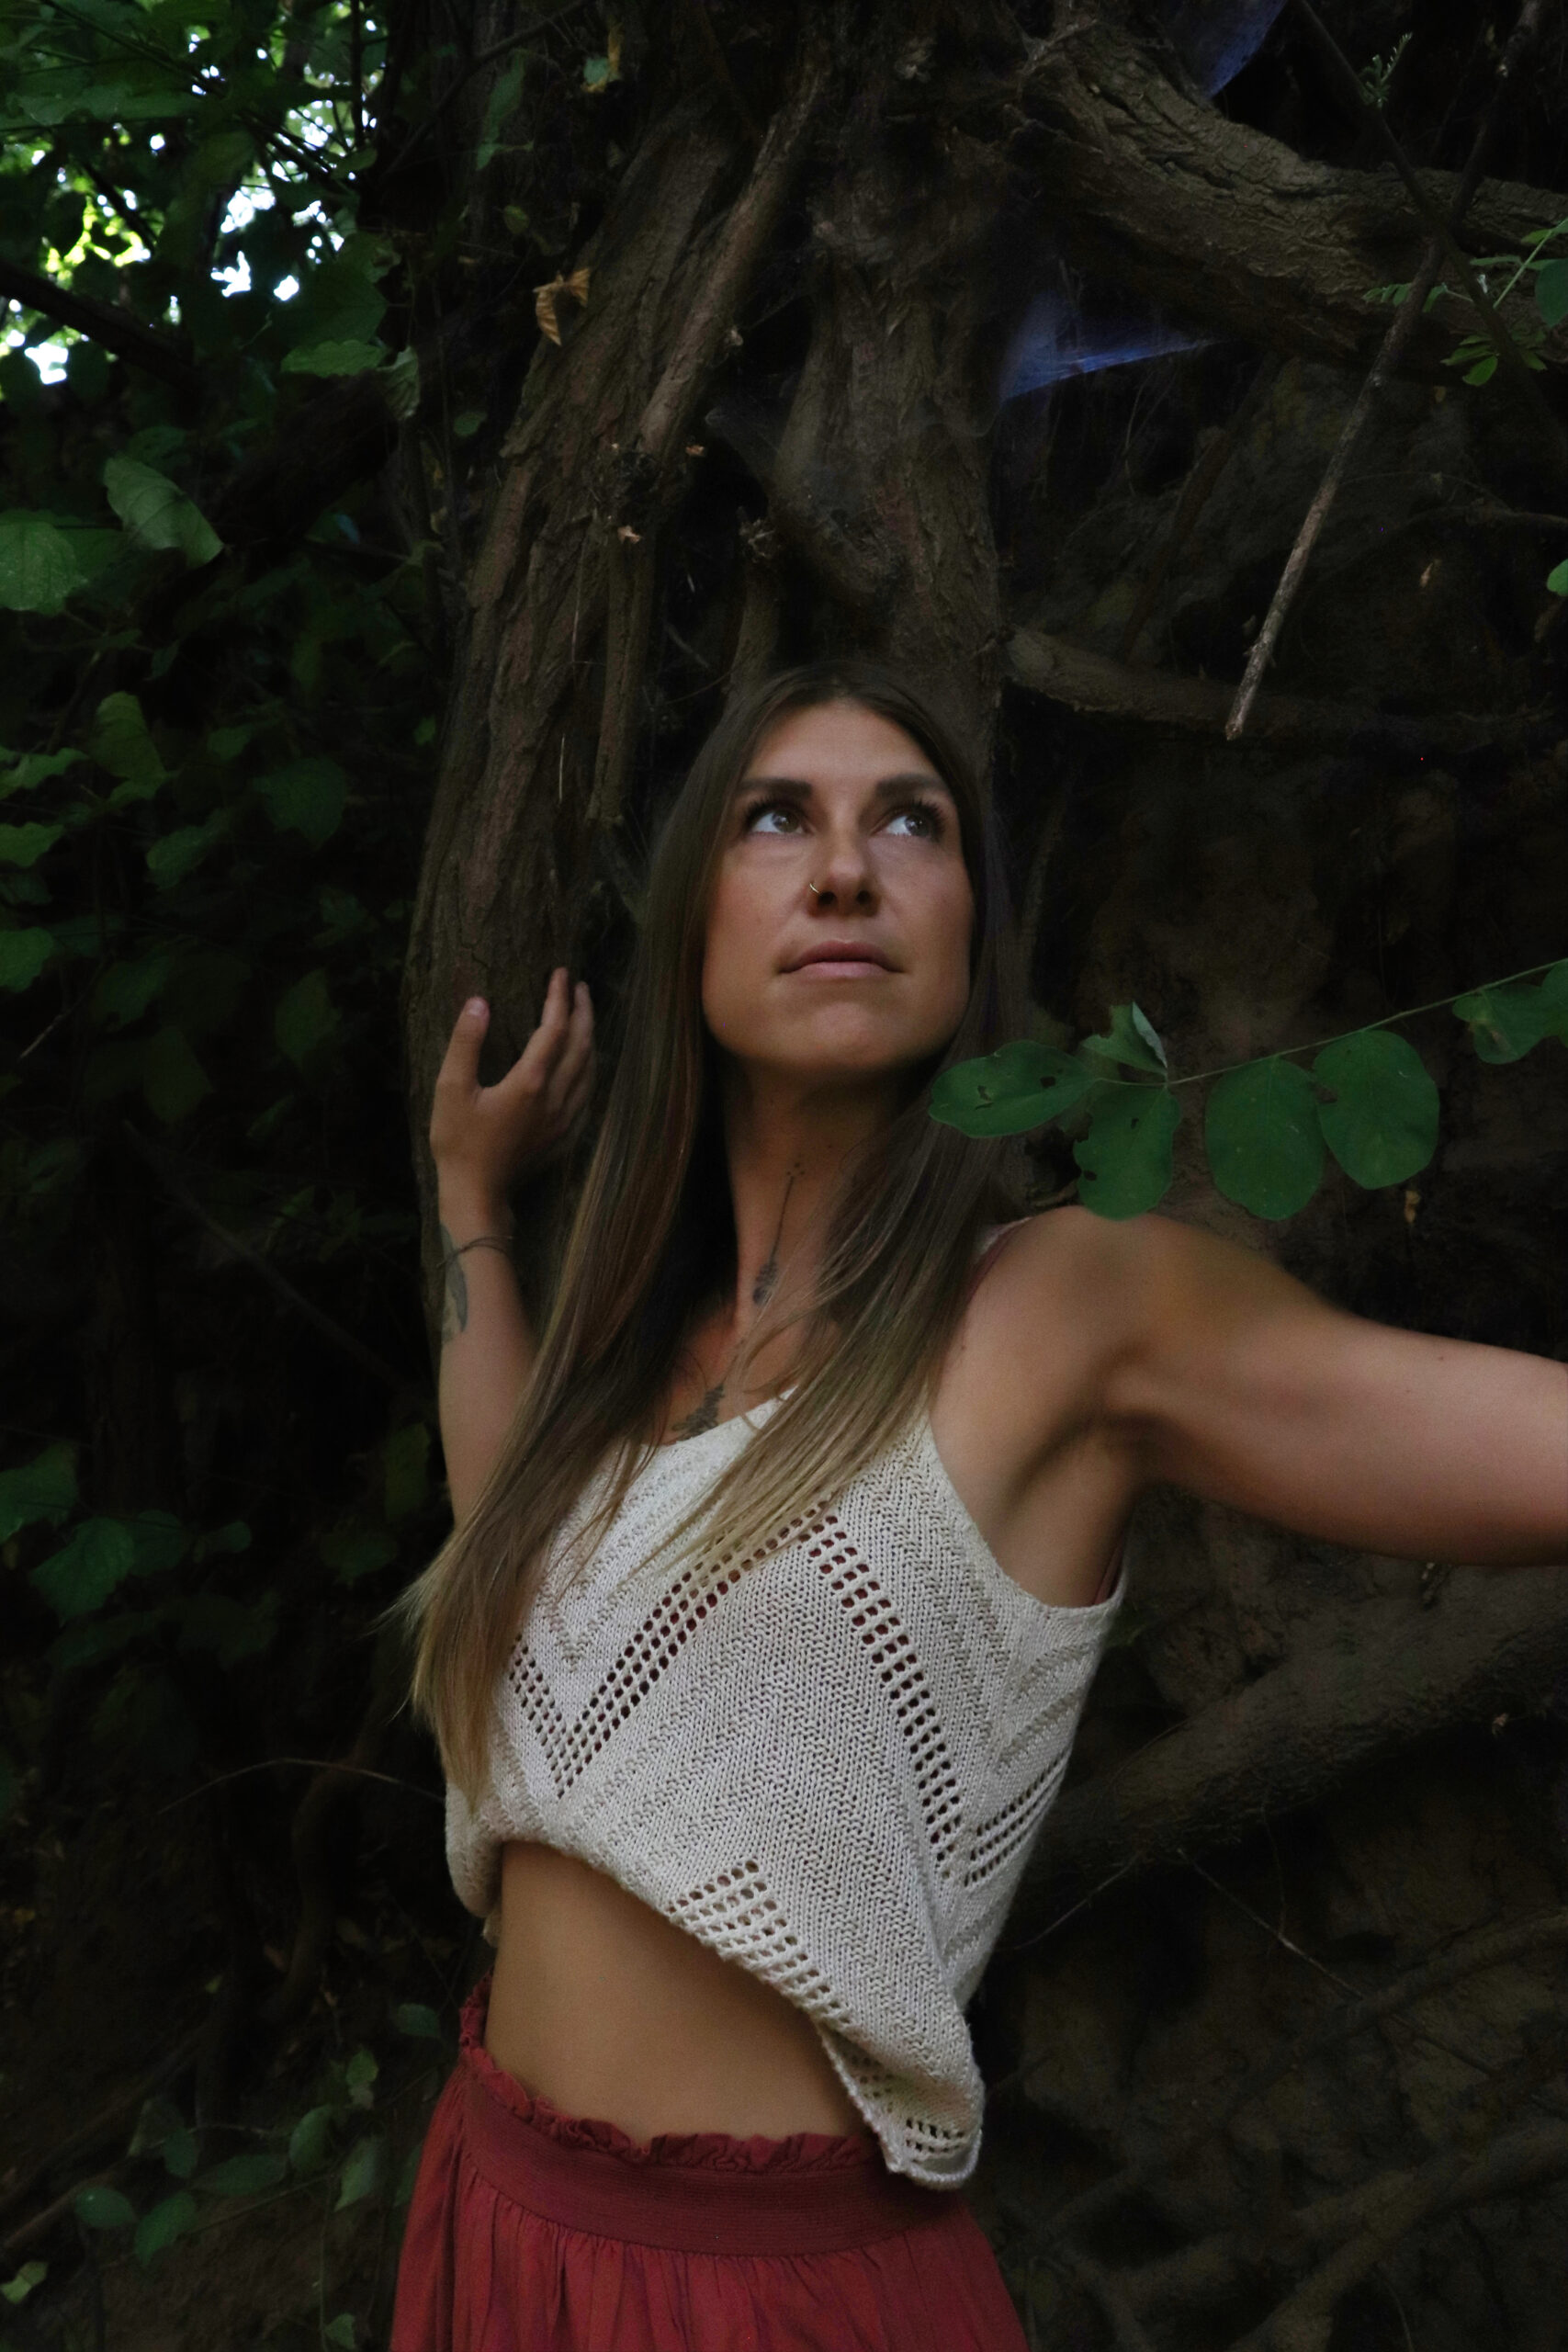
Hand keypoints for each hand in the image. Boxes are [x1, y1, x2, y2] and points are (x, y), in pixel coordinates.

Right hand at [430, 970, 593, 1213]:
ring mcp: (564, 1119)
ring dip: (590, 1039)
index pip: (554, 1028)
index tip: (559, 972)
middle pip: (582, 1046)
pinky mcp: (564, 1136)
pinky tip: (585, 1068)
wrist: (477, 1195)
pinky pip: (588, 1094)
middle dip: (583, 1012)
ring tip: (585, 1018)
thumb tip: (479, 1002)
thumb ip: (465, 1043)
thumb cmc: (458, 1143)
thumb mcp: (451, 1089)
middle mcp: (555, 1098)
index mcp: (530, 1082)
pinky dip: (590, 1070)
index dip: (558, 997)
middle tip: (580, 987)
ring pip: (590, 1071)